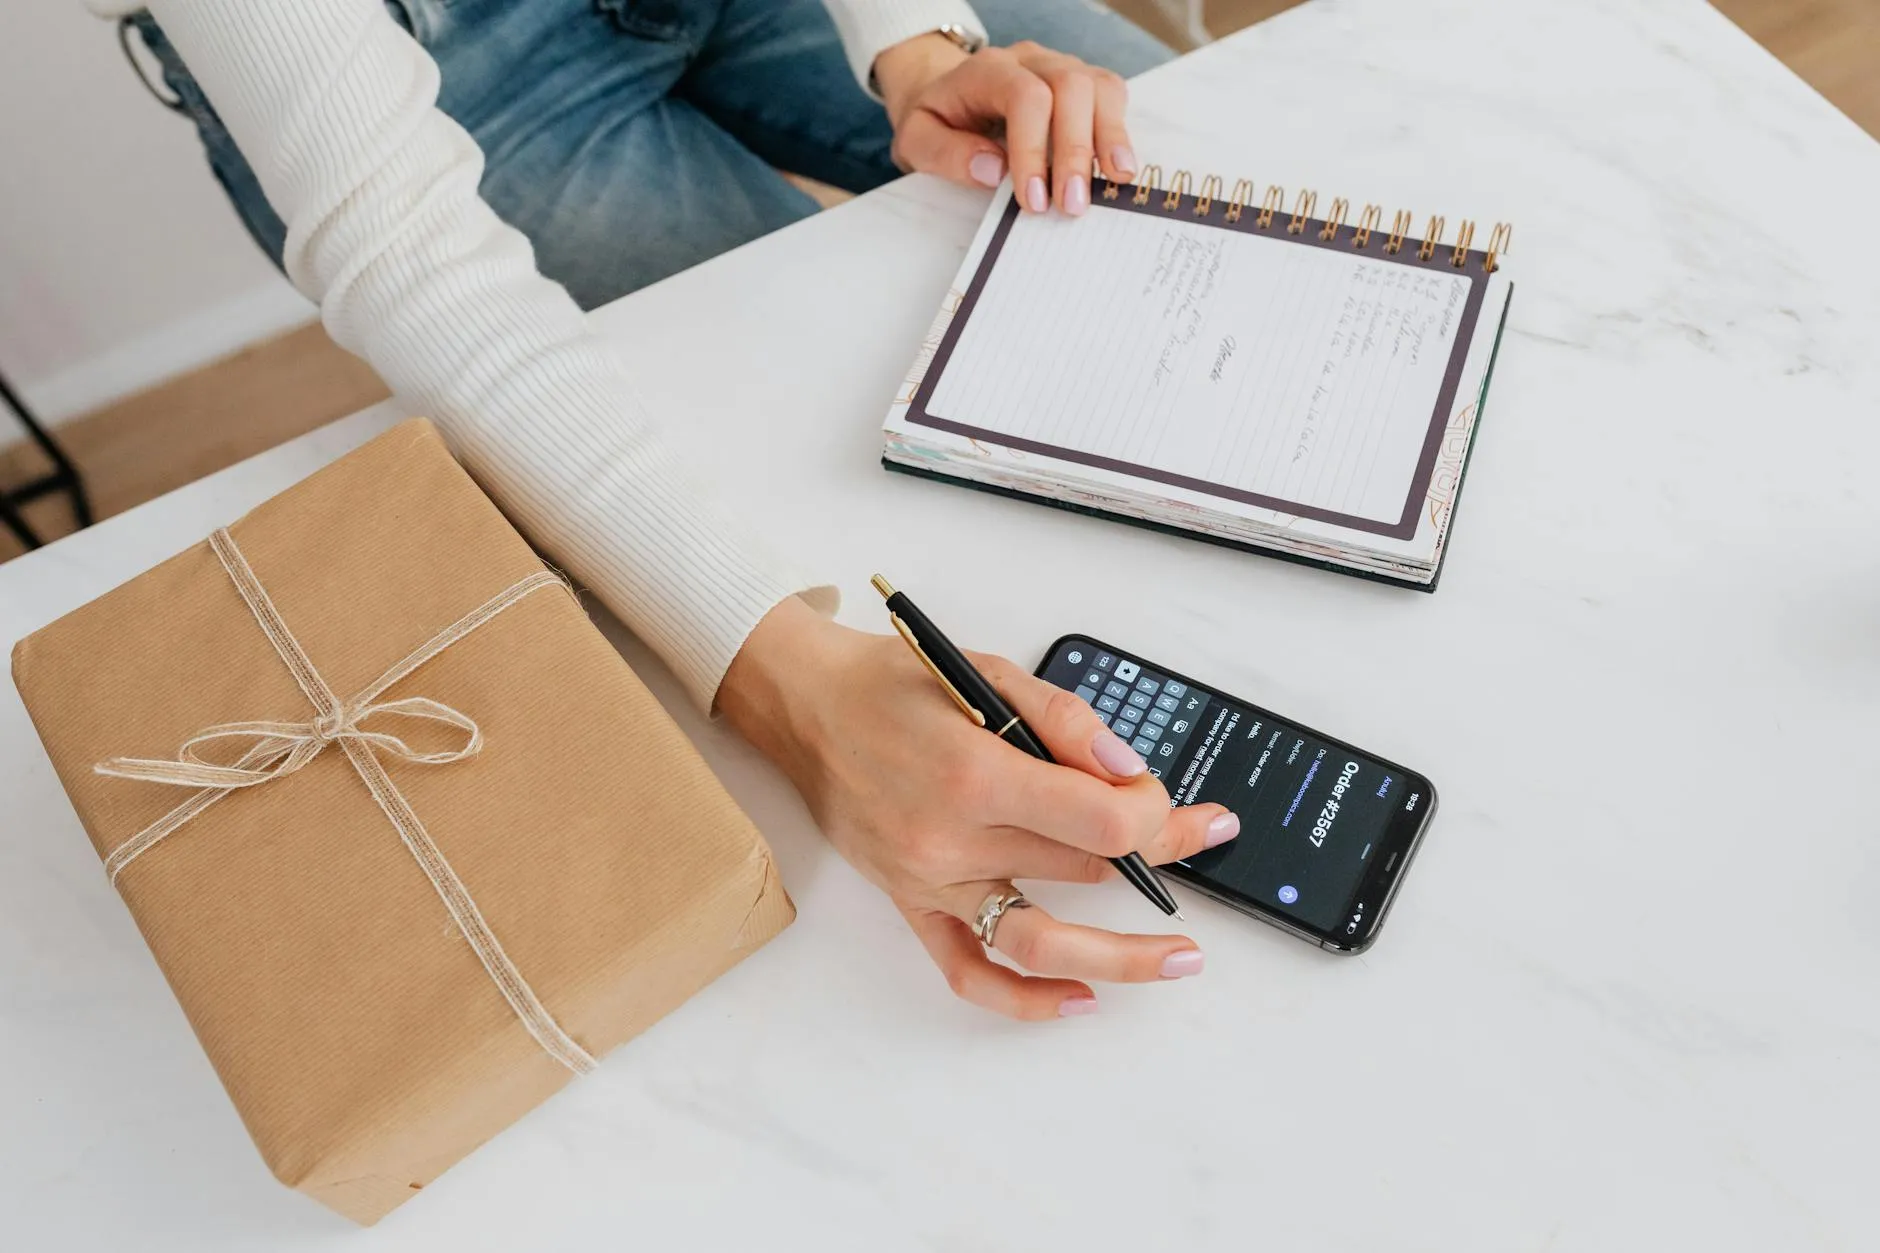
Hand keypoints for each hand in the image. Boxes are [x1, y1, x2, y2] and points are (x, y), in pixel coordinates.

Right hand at [719, 597, 1239, 1019]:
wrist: (805, 707)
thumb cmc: (890, 683)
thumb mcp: (986, 671)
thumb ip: (1065, 720)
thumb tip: (1128, 771)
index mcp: (974, 773)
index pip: (1100, 820)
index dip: (1153, 812)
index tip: (1164, 795)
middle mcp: (949, 839)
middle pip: (1086, 867)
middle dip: (1157, 852)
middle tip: (1199, 835)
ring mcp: (927, 880)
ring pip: (1039, 937)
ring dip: (1120, 956)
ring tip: (1178, 959)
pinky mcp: (910, 902)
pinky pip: (967, 969)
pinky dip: (1025, 998)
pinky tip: (1079, 999)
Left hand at [873, 34, 1137, 216]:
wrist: (950, 95)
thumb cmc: (938, 121)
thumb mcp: (917, 140)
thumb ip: (946, 153)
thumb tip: (993, 171)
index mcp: (986, 70)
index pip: (1023, 96)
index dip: (1033, 148)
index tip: (1032, 201)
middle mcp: (1029, 61)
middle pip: (1069, 86)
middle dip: (1074, 150)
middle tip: (1071, 205)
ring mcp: (1060, 66)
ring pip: (1098, 85)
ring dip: (1108, 138)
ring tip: (1114, 183)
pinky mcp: (1081, 82)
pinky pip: (1111, 95)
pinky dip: (1118, 131)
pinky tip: (1118, 169)